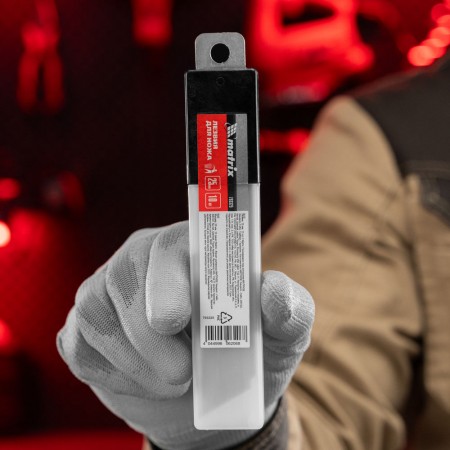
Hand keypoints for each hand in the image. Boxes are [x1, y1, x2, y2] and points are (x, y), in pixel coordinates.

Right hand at [57, 221, 313, 449]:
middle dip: (151, 335)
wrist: (210, 396)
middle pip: (126, 276)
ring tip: (174, 379)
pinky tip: (144, 379)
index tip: (175, 320)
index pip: (170, 243)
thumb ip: (288, 308)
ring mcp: (106, 291)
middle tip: (182, 373)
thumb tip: (271, 291)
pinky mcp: (83, 328)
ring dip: (137, 362)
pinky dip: (115, 375)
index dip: (168, 277)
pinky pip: (81, 348)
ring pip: (97, 315)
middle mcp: (141, 260)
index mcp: (189, 248)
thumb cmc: (246, 354)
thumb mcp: (282, 334)